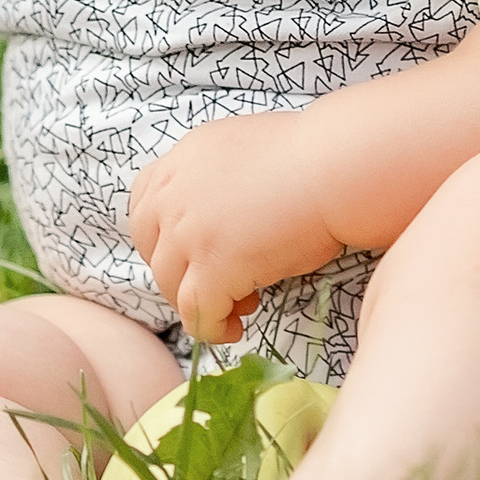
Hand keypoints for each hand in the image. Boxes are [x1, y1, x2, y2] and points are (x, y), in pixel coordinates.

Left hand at [127, 113, 344, 344]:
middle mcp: (173, 193)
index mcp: (181, 160)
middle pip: (151, 247)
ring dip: (199, 300)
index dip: (164, 236)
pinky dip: (210, 327)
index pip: (143, 205)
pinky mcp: (214, 265)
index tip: (192, 252)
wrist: (337, 168)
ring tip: (242, 304)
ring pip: (170, 284)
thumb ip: (214, 177)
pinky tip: (235, 327)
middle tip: (220, 282)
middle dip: (179, 270)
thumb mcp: (240, 151)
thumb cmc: (310, 158)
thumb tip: (218, 212)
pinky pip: (195, 312)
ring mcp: (188, 230)